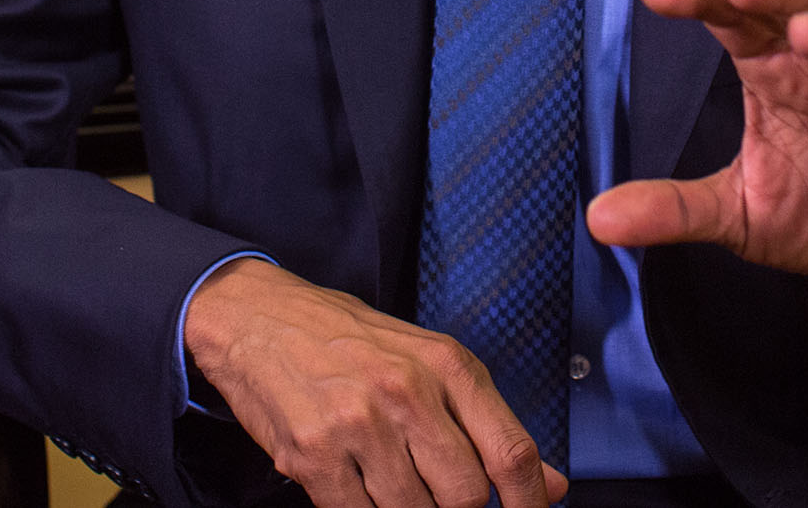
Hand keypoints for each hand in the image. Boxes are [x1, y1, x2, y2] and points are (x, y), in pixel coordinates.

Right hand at [182, 257, 569, 507]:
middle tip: (438, 497)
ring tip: (392, 487)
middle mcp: (407, 392)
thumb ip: (488, 423)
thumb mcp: (428, 361)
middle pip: (467, 496)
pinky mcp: (312, 456)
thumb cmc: (348, 339)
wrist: (257, 318)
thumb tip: (550, 485)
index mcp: (447, 365)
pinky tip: (359, 491)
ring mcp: (358, 425)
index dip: (529, 502)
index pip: (511, 451)